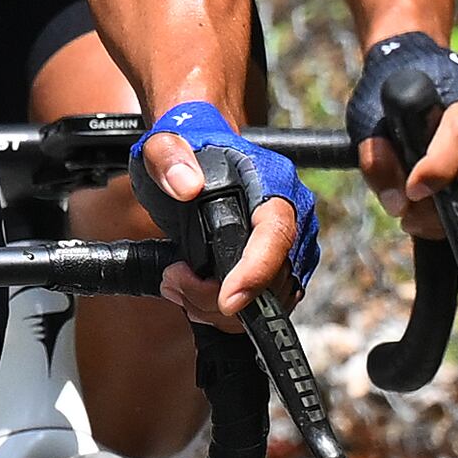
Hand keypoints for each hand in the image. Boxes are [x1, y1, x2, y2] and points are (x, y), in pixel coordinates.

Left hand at [140, 99, 312, 324]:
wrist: (199, 156)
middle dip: (216, 295)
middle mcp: (294, 216)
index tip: (226, 300)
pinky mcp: (281, 269)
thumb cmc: (186, 149)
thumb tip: (186, 186)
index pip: (277, 233)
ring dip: (215, 307)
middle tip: (172, 280)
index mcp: (273, 182)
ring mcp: (292, 246)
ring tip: (176, 283)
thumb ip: (168, 158)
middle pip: (272, 279)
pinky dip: (223, 312)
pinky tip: (192, 292)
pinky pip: (262, 306)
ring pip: (268, 301)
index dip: (256, 272)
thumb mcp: (164, 146)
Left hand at [347, 30, 457, 207]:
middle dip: (445, 206)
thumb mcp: (367, 117)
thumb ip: (375, 157)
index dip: (437, 169)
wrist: (417, 69)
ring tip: (413, 214)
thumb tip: (398, 205)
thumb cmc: (388, 93)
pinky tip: (431, 201)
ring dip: (447, 215)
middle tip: (411, 217)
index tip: (412, 191)